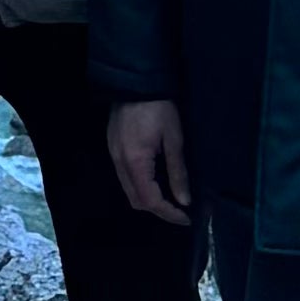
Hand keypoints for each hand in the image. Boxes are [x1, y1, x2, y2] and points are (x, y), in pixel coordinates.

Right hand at [108, 99, 192, 226]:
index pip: (151, 200)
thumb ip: (177, 172)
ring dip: (149, 199)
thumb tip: (184, 200)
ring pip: (129, 190)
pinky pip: (125, 177)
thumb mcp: (174, 139)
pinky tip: (155, 179)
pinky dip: (141, 186)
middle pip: (136, 200)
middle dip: (158, 210)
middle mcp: (120, 162)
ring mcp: (114, 155)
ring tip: (170, 197)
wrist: (135, 82)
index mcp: (135, 162)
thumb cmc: (159, 109)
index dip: (169, 213)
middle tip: (179, 210)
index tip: (187, 218)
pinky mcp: (113, 147)